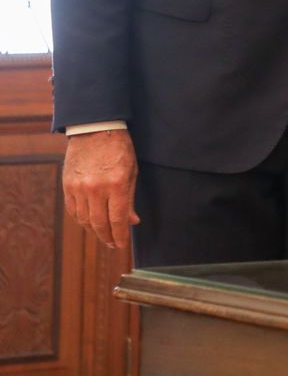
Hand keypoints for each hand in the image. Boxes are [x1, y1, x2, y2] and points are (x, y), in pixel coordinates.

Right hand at [62, 129, 139, 248]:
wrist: (94, 130)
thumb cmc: (118, 149)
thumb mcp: (132, 171)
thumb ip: (130, 198)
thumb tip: (132, 221)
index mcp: (116, 184)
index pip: (118, 219)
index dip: (120, 235)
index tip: (121, 245)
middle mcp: (96, 188)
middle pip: (99, 223)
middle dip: (107, 237)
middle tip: (112, 243)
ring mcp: (79, 188)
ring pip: (84, 219)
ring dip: (94, 230)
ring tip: (103, 234)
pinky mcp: (67, 186)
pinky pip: (73, 210)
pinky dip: (81, 220)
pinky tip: (89, 223)